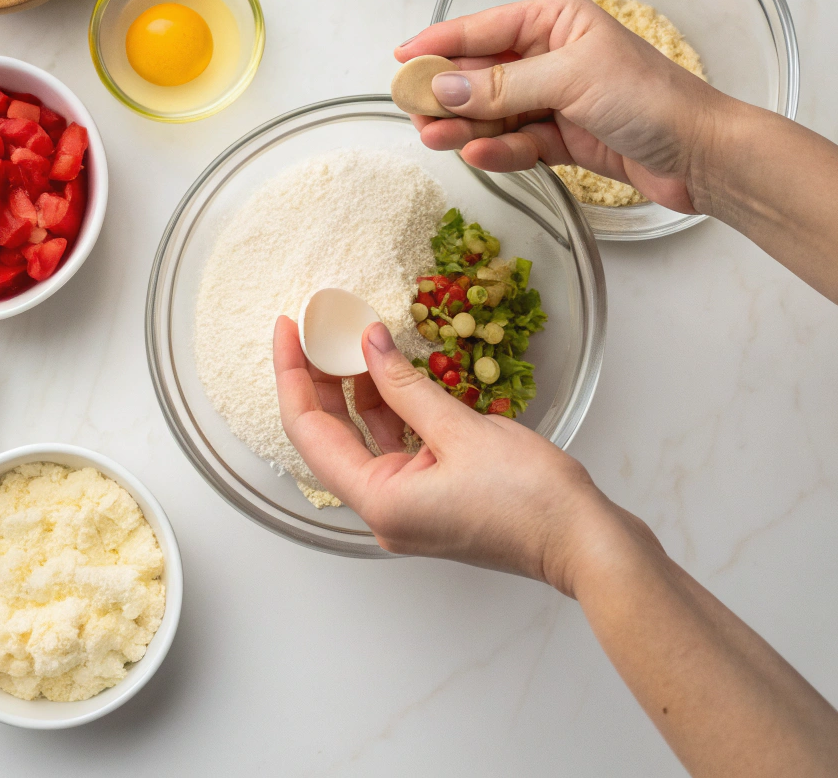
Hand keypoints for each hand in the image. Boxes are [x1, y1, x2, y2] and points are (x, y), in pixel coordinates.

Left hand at [274, 315, 626, 590]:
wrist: (582, 540)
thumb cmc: (530, 496)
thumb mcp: (461, 429)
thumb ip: (406, 385)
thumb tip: (369, 342)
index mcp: (380, 501)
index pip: (309, 432)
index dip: (292, 375)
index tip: (286, 329)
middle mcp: (384, 511)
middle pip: (328, 437)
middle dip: (317, 379)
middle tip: (312, 328)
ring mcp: (407, 508)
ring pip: (361, 440)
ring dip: (353, 390)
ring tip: (348, 339)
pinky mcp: (431, 499)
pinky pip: (393, 447)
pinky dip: (387, 409)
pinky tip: (388, 372)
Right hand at [396, 0, 725, 213]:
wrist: (701, 154)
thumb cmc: (652, 99)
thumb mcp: (570, 80)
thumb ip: (502, 87)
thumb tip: (445, 89)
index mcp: (555, 20)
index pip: (481, 28)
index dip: (439, 43)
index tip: (401, 59)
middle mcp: (551, 54)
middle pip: (481, 73)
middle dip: (448, 94)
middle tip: (415, 112)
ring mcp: (555, 98)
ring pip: (494, 112)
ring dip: (466, 126)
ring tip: (437, 138)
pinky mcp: (563, 138)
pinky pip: (517, 141)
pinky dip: (498, 150)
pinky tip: (479, 154)